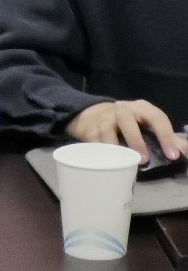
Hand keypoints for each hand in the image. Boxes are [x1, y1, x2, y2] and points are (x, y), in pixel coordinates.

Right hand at [66, 100, 180, 162]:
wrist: (97, 114)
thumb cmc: (132, 123)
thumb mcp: (150, 125)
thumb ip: (169, 138)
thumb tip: (186, 152)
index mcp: (142, 108)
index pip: (156, 117)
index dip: (165, 135)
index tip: (172, 155)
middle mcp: (122, 109)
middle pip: (127, 120)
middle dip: (136, 140)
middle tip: (144, 160)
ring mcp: (104, 118)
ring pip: (106, 128)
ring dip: (114, 145)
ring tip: (122, 162)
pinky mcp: (91, 128)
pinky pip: (93, 138)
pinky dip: (99, 149)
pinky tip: (105, 160)